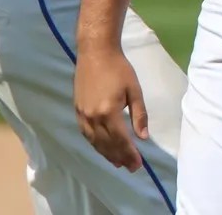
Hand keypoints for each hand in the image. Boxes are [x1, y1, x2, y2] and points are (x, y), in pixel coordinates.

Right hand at [74, 46, 149, 170]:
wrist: (95, 53)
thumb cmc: (119, 69)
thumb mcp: (135, 90)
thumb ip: (139, 115)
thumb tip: (143, 137)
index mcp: (109, 112)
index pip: (121, 140)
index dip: (130, 154)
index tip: (138, 164)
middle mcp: (93, 117)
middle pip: (107, 144)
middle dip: (120, 157)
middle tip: (131, 167)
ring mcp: (83, 115)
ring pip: (95, 142)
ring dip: (107, 154)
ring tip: (118, 162)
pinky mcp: (77, 111)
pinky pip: (86, 134)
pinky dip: (95, 144)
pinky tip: (102, 148)